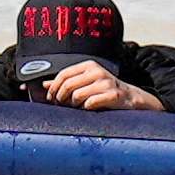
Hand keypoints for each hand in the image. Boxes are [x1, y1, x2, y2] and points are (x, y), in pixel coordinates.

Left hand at [44, 66, 158, 112]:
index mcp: (89, 66)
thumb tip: (43, 84)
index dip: (54, 88)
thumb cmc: (105, 91)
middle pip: (68, 85)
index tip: (51, 98)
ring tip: (79, 107)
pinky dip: (87, 109)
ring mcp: (106, 83)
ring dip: (74, 105)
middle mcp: (97, 71)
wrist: (130, 98)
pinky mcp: (113, 95)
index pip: (63, 74)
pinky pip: (90, 104)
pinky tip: (90, 109)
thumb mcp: (85, 83)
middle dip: (61, 98)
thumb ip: (66, 82)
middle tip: (62, 105)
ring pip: (77, 96)